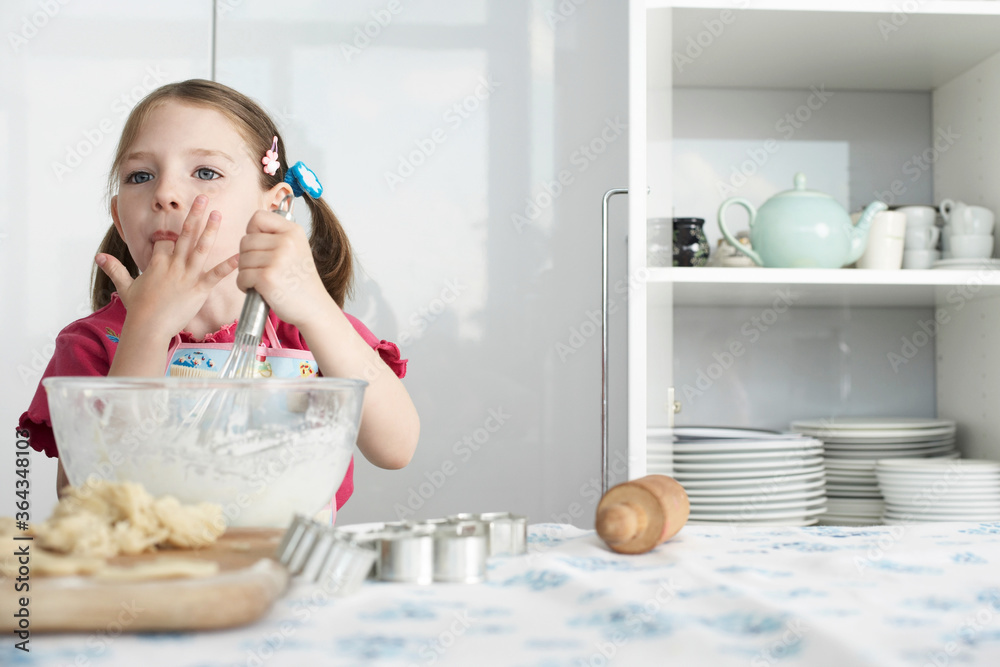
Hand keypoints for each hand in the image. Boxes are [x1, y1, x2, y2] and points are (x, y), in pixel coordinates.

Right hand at [96, 195, 237, 337]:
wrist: (148, 327)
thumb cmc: (138, 310)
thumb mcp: (125, 287)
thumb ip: (114, 269)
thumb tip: (97, 257)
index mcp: (156, 262)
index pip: (165, 239)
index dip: (169, 232)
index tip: (177, 223)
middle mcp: (173, 265)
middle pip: (184, 234)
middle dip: (194, 215)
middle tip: (203, 198)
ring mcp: (187, 275)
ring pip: (200, 247)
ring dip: (210, 229)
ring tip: (218, 214)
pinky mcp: (199, 288)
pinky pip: (216, 274)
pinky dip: (228, 265)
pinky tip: (240, 255)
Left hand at [236, 209, 329, 326]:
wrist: (314, 307)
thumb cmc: (301, 281)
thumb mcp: (297, 249)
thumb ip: (276, 236)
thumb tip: (250, 231)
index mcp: (294, 231)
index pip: (258, 217)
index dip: (253, 232)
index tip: (261, 247)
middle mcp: (287, 242)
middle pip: (245, 240)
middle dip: (247, 257)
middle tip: (261, 269)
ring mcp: (277, 259)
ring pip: (242, 260)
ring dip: (246, 273)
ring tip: (261, 281)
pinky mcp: (267, 278)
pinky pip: (242, 276)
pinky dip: (244, 286)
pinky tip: (258, 290)